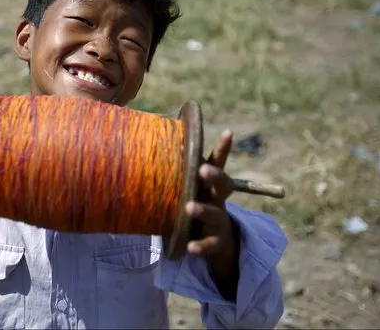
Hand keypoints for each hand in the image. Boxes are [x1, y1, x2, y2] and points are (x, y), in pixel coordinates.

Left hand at [185, 129, 239, 298]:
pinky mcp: (215, 242)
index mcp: (210, 185)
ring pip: (214, 214)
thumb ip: (178, 174)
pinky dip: (200, 245)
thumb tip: (152, 144)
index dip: (223, 148)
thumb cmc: (197, 205)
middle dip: (215, 176)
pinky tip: (191, 247)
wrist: (217, 242)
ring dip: (202, 210)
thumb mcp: (191, 189)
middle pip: (224, 185)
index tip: (228, 132)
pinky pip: (209, 244)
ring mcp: (218, 221)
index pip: (218, 163)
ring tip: (189, 207)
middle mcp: (218, 200)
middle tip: (203, 169)